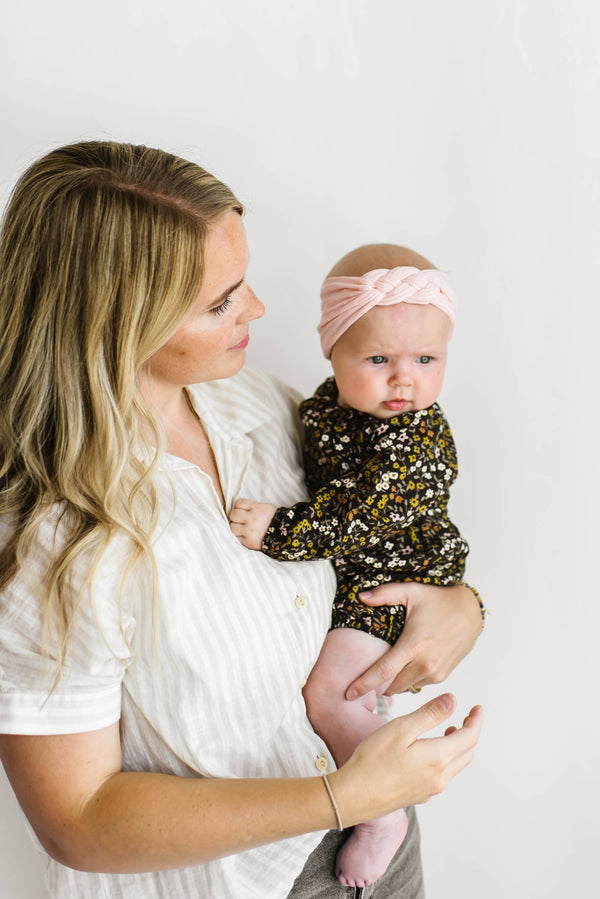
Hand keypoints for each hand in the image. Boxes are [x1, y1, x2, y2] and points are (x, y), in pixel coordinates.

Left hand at [229, 498, 276, 549]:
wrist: (284, 535)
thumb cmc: (274, 519)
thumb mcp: (266, 507)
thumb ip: (252, 506)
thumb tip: (238, 508)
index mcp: (256, 508)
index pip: (238, 503)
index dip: (238, 506)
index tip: (242, 510)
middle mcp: (252, 519)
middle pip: (233, 514)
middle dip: (235, 516)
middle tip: (240, 520)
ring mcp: (250, 531)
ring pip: (232, 527)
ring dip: (236, 527)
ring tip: (242, 528)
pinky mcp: (249, 542)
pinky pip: (237, 538)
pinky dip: (239, 536)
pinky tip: (245, 535)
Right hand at [331, 694, 482, 823]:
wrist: (354, 796)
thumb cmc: (373, 759)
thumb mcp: (401, 728)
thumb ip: (430, 714)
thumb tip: (454, 701)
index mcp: (438, 758)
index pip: (469, 737)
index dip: (476, 720)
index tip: (478, 708)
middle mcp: (440, 777)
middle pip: (466, 752)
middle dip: (470, 733)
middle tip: (468, 716)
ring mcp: (430, 789)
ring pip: (456, 765)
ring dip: (459, 746)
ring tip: (450, 730)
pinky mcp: (419, 795)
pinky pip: (443, 775)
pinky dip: (446, 759)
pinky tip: (431, 751)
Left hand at [345, 581, 482, 698]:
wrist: (470, 612)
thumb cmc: (439, 600)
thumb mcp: (411, 591)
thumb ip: (384, 594)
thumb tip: (361, 596)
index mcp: (414, 644)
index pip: (383, 671)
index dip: (363, 684)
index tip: (348, 694)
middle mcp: (425, 663)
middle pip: (391, 686)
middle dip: (375, 687)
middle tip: (361, 682)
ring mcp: (435, 672)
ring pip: (404, 687)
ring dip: (391, 684)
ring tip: (381, 674)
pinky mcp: (442, 676)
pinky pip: (417, 684)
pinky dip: (406, 680)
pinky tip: (401, 669)